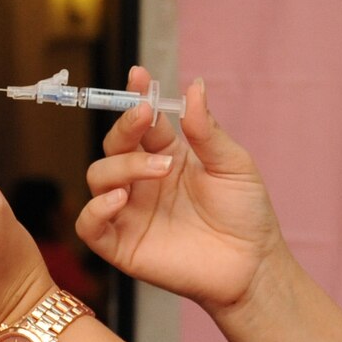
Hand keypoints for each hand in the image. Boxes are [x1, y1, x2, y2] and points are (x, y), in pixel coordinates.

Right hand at [78, 69, 287, 318]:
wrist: (253, 266)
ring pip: (98, 177)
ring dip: (121, 166)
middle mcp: (142, 180)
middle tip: (148, 121)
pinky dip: (94, 209)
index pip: (141, 121)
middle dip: (125, 127)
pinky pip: (88, 225)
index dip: (135, 96)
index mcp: (166, 155)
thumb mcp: (233, 164)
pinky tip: (120, 199)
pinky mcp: (121, 245)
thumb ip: (206, 130)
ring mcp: (129, 212)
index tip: (139, 75)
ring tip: (157, 170)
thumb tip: (193, 86)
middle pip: (114, 145)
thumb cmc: (246, 214)